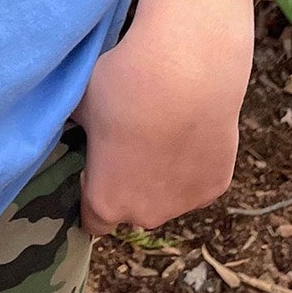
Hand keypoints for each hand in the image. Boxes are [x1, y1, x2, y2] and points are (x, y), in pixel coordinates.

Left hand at [70, 0, 253, 237]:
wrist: (185, 72)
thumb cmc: (122, 87)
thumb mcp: (81, 105)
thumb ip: (76, 127)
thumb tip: (73, 123)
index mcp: (105, 201)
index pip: (93, 221)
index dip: (92, 193)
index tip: (96, 168)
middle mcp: (145, 214)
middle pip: (133, 209)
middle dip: (130, 184)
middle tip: (132, 141)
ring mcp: (185, 203)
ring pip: (168, 197)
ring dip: (163, 176)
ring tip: (165, 130)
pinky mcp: (218, 186)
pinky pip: (197, 181)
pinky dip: (193, 163)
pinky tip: (190, 129)